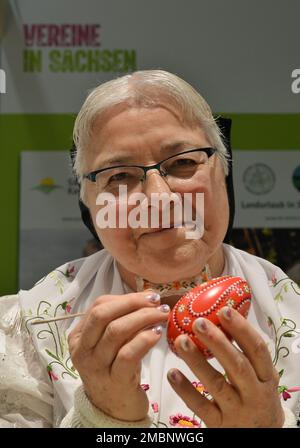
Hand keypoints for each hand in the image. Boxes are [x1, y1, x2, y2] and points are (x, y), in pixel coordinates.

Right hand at [68, 291, 168, 420]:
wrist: (113, 410)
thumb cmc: (115, 369)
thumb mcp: (112, 343)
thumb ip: (123, 319)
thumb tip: (148, 295)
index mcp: (79, 336)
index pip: (99, 305)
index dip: (126, 297)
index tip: (149, 296)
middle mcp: (82, 350)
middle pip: (103, 314)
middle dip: (132, 303)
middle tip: (156, 302)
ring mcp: (96, 367)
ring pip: (116, 331)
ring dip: (143, 317)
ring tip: (162, 315)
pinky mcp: (114, 381)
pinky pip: (128, 353)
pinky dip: (145, 339)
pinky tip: (157, 334)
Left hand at [167, 306, 283, 426]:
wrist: (261, 438)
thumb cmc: (257, 398)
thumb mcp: (260, 377)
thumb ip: (246, 353)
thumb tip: (222, 318)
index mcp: (266, 377)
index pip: (257, 350)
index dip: (241, 329)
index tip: (224, 310)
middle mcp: (254, 394)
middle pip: (237, 366)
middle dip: (218, 342)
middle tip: (198, 322)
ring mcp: (237, 410)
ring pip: (216, 384)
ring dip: (197, 361)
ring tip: (180, 341)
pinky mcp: (219, 425)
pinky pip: (200, 406)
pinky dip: (186, 389)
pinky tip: (172, 373)